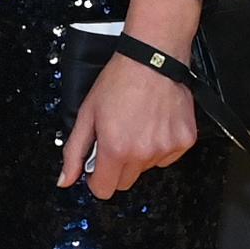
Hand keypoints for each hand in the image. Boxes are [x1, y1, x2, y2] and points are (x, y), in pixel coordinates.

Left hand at [59, 0, 202, 196]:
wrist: (153, 58)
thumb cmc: (119, 81)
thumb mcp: (87, 114)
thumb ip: (74, 152)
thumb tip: (65, 181)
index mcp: (116, 149)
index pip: (104, 190)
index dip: (96, 179)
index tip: (97, 165)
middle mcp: (143, 153)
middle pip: (125, 182)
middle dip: (117, 166)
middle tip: (117, 138)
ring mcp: (167, 148)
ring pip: (146, 168)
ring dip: (140, 154)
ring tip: (137, 124)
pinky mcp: (185, 140)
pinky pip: (167, 157)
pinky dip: (160, 146)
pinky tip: (155, 123)